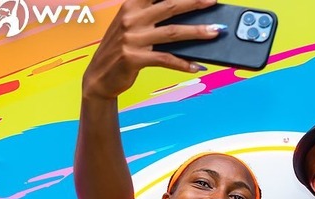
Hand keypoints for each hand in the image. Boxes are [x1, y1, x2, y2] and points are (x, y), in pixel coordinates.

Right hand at [82, 0, 220, 99]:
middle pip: (170, 6)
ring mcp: (132, 38)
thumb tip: (186, 18)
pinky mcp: (134, 58)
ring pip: (173, 32)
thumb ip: (151, 18)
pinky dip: (183, 63)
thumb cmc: (120, 49)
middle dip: (194, 2)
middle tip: (212, 1)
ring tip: (215, 31)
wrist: (99, 76)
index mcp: (130, 6)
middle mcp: (130, 19)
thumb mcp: (131, 27)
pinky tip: (197, 66)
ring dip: (197, 32)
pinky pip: (166, 59)